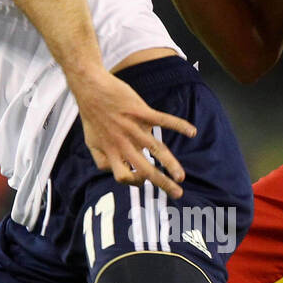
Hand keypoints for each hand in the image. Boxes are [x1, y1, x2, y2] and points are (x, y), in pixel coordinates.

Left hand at [73, 67, 195, 197]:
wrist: (91, 88)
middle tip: (177, 194)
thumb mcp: (90, 143)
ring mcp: (134, 128)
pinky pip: (163, 120)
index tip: (143, 178)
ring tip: (181, 176)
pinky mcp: (141, 112)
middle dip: (163, 184)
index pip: (125, 177)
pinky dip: (179, 125)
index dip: (134, 181)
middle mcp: (124, 143)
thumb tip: (115, 172)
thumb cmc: (92, 117)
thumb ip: (101, 161)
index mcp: (112, 152)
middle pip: (145, 170)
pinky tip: (192, 132)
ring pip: (156, 150)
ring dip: (171, 165)